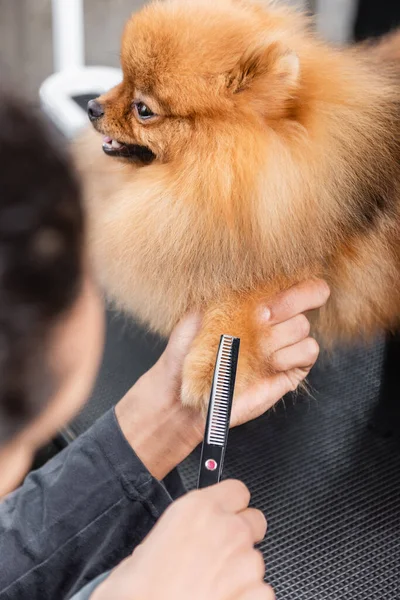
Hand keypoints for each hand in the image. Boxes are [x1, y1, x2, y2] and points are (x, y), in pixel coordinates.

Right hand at [92, 480, 273, 599]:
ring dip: (239, 571)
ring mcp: (246, 563)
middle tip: (218, 554)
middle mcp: (228, 529)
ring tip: (210, 586)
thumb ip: (177, 532)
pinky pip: (259, 590)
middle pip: (253, 521)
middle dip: (240, 536)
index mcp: (198, 509)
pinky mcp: (258, 593)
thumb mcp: (146, 546)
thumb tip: (179, 540)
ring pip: (254, 559)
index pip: (236, 490)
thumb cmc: (141, 591)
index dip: (230, 504)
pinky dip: (245, 596)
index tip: (224, 514)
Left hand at [115, 279, 329, 478]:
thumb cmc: (187, 349)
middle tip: (261, 318)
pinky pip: (308, 351)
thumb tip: (247, 269)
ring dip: (278, 334)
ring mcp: (286, 344)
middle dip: (290, 301)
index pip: (294, 276)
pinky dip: (290, 354)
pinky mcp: (292, 370)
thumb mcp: (201, 309)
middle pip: (313, 292)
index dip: (290, 279)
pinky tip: (269, 362)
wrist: (182, 390)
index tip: (262, 297)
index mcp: (260, 299)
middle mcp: (277, 319)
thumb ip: (228, 288)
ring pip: (303, 325)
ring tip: (254, 348)